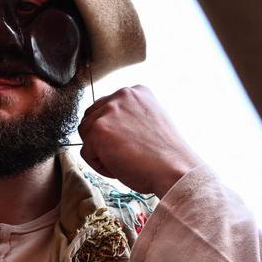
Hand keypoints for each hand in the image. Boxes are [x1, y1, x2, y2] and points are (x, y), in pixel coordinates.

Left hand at [77, 85, 202, 196]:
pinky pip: (86, 153)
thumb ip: (129, 116)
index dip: (114, 131)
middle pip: (91, 118)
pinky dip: (100, 166)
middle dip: (102, 139)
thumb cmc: (166, 156)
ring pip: (86, 135)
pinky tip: (121, 167)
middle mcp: (122, 95)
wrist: (175, 170)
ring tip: (125, 160)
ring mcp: (109, 111)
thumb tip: (109, 125)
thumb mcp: (150, 122)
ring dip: (100, 152)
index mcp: (137, 91)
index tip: (132, 143)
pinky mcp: (98, 129)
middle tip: (126, 154)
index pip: (106, 108)